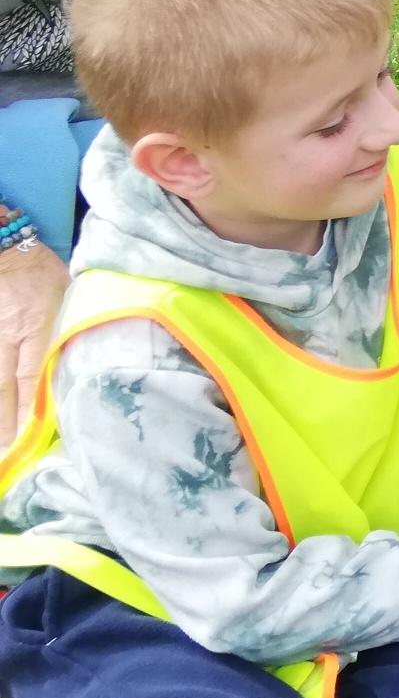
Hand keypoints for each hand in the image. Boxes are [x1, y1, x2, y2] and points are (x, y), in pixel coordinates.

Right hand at [0, 240, 68, 451]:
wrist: (3, 248)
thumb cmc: (40, 269)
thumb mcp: (66, 291)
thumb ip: (73, 322)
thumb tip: (90, 351)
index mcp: (35, 325)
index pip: (31, 373)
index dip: (30, 405)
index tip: (31, 432)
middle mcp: (8, 335)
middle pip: (2, 384)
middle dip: (4, 418)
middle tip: (6, 449)